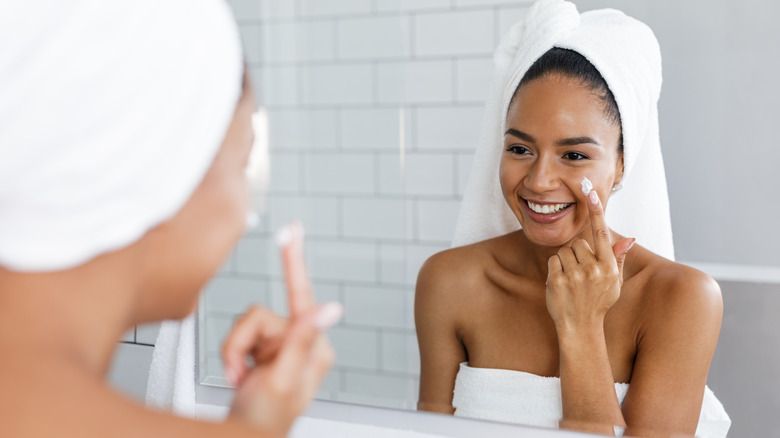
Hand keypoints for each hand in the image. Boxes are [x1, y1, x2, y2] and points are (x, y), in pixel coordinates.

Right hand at [222, 221, 341, 437]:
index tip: (292, 229)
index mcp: (314, 347)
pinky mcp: (266, 350)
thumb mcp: (283, 378)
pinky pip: (239, 335)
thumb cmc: (266, 421)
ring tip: (240, 377)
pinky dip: (231, 355)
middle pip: (258, 315)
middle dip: (240, 343)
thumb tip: (333, 308)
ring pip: (245, 325)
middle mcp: (301, 342)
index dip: (294, 260)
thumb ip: (303, 339)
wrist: (246, 436)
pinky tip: (239, 375)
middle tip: (239, 371)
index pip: (302, 294)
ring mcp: (283, 346)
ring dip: (234, 352)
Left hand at [545, 190, 634, 330]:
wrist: (580, 327)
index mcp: (609, 267)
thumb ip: (618, 258)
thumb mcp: (614, 282)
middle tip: (581, 274)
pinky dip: (555, 269)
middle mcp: (593, 269)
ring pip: (565, 250)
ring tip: (572, 280)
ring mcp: (574, 275)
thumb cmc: (598, 302)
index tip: (590, 190)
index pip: (602, 232)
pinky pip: (553, 260)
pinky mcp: (557, 280)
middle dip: (578, 254)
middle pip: (579, 243)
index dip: (596, 210)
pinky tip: (561, 284)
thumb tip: (629, 238)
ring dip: (566, 261)